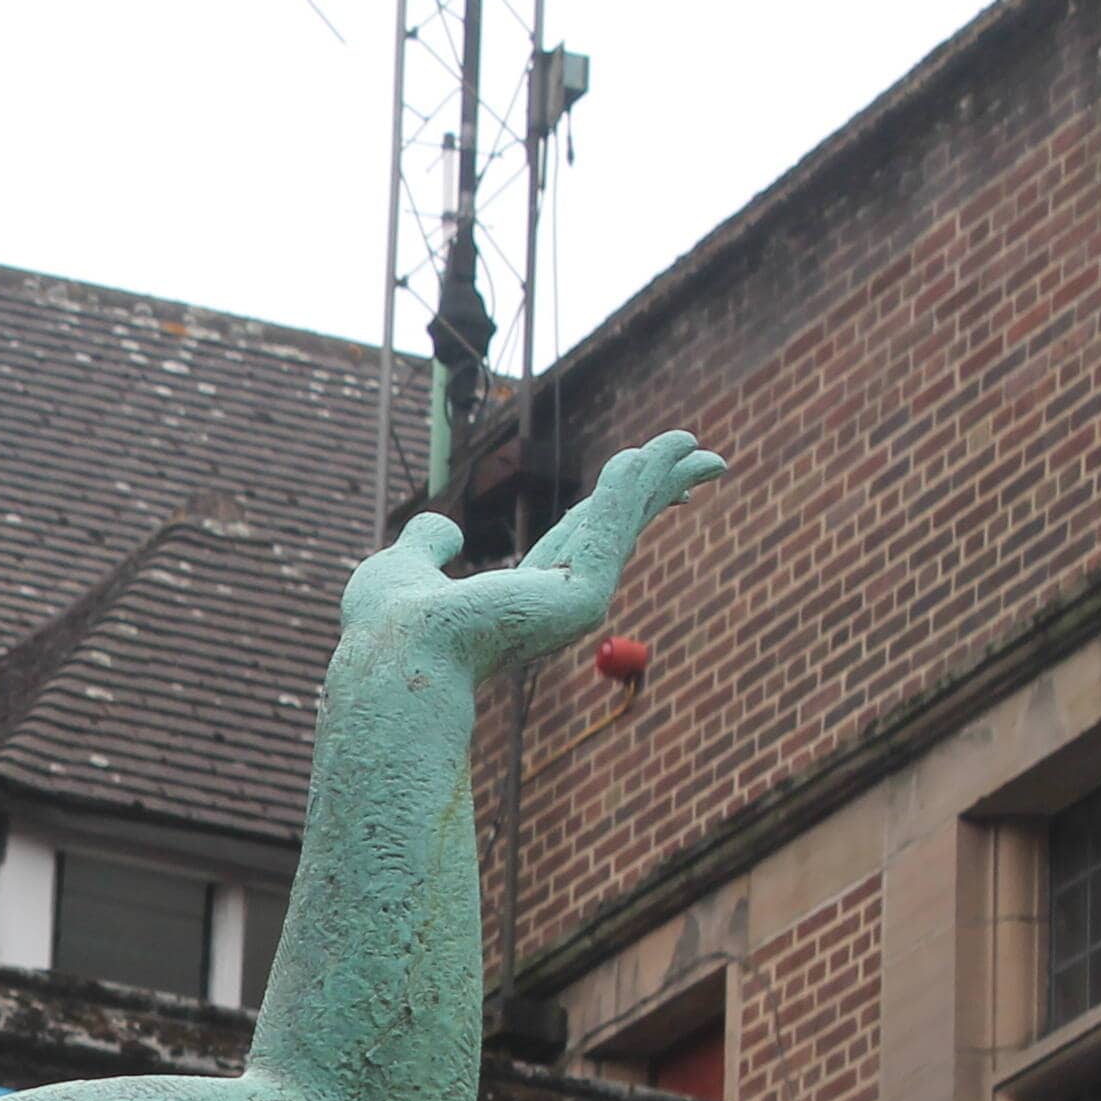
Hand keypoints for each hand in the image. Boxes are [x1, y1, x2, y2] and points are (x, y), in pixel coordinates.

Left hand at [338, 429, 727, 681]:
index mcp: (522, 597)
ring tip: (698, 448)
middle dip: (662, 490)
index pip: (579, 539)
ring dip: (659, 482)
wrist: (395, 652)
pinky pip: (606, 532)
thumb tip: (440, 529)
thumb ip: (426, 545)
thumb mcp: (403, 567)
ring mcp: (571, 606)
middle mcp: (554, 604)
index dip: (614, 503)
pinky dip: (627, 494)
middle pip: (618, 528)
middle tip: (710, 459)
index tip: (642, 472)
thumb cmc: (391, 626)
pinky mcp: (578, 601)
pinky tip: (642, 458)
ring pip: (622, 526)